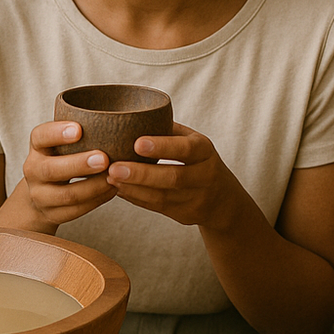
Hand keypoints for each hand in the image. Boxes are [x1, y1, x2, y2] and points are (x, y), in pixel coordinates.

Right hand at [16, 120, 117, 230]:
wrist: (42, 193)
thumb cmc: (63, 157)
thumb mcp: (63, 143)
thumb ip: (81, 132)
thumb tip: (123, 119)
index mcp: (37, 146)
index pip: (40, 136)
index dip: (57, 133)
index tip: (79, 129)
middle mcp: (33, 170)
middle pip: (52, 170)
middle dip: (79, 164)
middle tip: (104, 158)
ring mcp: (40, 195)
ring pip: (67, 195)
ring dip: (94, 187)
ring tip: (115, 177)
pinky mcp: (51, 214)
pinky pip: (76, 211)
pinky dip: (97, 201)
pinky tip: (112, 190)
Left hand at [105, 123, 248, 231]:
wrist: (224, 199)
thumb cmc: (199, 160)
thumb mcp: (193, 142)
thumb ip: (169, 131)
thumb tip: (131, 117)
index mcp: (205, 151)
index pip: (186, 148)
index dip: (162, 146)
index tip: (137, 143)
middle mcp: (205, 175)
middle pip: (173, 177)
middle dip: (141, 174)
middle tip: (114, 168)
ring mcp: (196, 198)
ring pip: (162, 196)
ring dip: (133, 188)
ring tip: (110, 178)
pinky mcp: (185, 215)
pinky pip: (157, 207)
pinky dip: (135, 198)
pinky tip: (118, 190)